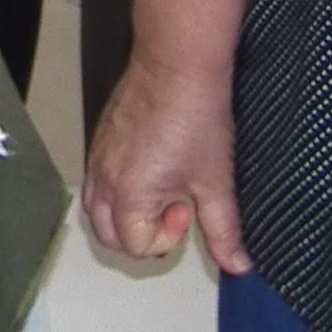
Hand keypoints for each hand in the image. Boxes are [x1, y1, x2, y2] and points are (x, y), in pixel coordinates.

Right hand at [81, 60, 251, 273]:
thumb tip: (237, 266)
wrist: (177, 65)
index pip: (135, 245)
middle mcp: (104, 177)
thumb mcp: (216, 182)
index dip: (168, 238)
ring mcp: (98, 155)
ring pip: (94, 208)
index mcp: (130, 193)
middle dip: (139, 236)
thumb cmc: (196, 117)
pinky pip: (95, 180)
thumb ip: (223, 231)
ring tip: (158, 195)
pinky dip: (114, 192)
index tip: (187, 209)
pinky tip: (148, 172)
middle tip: (172, 212)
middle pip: (106, 234)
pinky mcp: (100, 138)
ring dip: (122, 216)